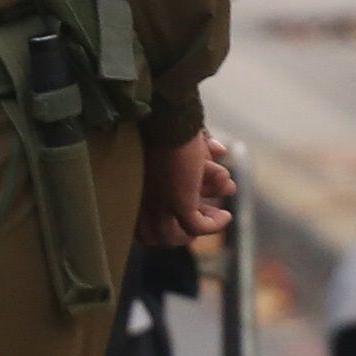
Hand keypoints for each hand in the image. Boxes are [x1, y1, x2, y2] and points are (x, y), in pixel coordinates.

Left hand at [136, 130, 235, 247]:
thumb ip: (192, 152)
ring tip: (217, 215)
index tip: (180, 220)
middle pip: (154, 235)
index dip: (160, 226)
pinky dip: (214, 225)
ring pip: (174, 235)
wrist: (168, 119)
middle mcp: (140, 202)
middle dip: (180, 232)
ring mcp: (158, 204)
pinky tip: (225, 216)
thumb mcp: (176, 143)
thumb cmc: (168, 124)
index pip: (138, 224)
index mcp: (130, 191)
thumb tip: (217, 150)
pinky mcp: (179, 202)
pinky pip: (198, 226)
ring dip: (198, 229)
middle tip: (203, 220)